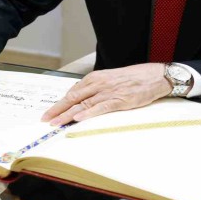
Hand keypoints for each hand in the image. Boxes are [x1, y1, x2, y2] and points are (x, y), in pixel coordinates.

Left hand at [41, 63, 171, 125]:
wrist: (155, 76)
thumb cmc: (134, 78)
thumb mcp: (111, 79)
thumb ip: (96, 88)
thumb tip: (81, 98)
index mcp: (96, 78)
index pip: (72, 92)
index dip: (59, 103)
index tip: (49, 113)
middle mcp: (99, 84)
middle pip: (73, 98)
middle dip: (57, 109)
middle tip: (45, 119)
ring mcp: (108, 92)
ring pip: (83, 104)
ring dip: (67, 114)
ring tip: (56, 123)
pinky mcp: (119, 100)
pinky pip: (100, 108)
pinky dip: (88, 113)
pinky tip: (78, 118)